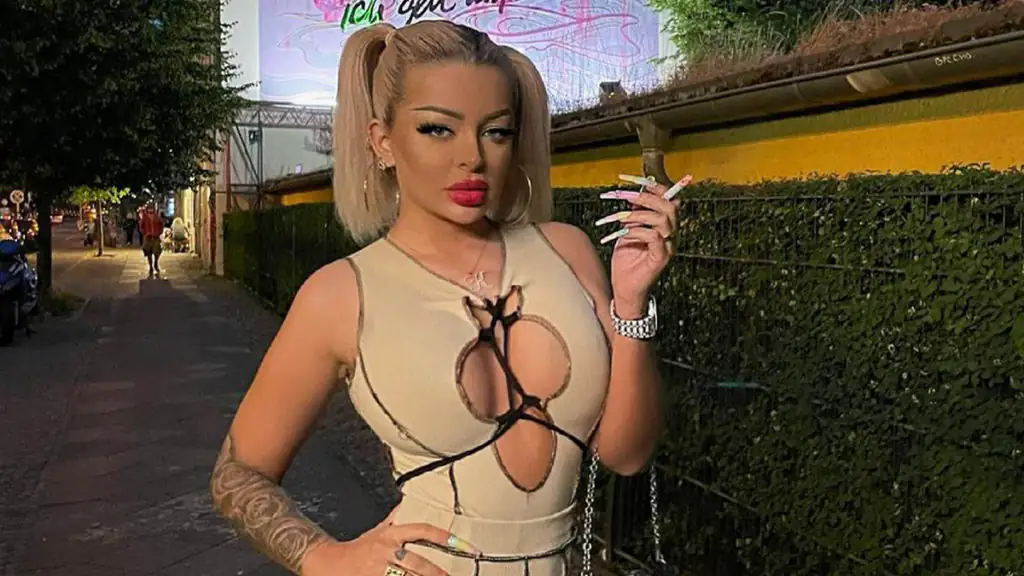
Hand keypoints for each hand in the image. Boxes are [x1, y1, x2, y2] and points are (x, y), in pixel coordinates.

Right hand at [301, 508, 477, 575]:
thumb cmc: (356, 548)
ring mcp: (379, 570)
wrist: (326, 563)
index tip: (465, 546)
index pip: (423, 531)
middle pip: (418, 564)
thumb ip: (393, 519)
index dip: (445, 538)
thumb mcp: (376, 530)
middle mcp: (387, 552)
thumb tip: (404, 503)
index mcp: (391, 535)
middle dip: (437, 573)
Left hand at [596, 179, 682, 315]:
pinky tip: (624, 233)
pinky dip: (637, 231)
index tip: (636, 181)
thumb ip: (632, 216)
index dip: (656, 188)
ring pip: (663, 220)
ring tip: (621, 217)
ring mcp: (668, 246)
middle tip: (626, 196)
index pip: (669, 200)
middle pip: (670, 207)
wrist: (625, 288)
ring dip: (639, 214)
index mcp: (664, 226)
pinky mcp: (661, 258)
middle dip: (647, 197)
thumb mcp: (627, 232)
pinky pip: (654, 237)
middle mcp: (671, 235)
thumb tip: (631, 195)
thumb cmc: (626, 261)